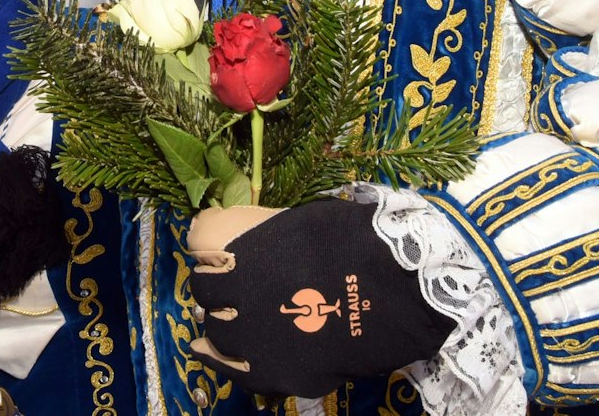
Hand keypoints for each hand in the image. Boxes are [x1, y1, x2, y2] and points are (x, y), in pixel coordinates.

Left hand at [185, 199, 453, 398]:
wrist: (395, 288)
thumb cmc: (348, 243)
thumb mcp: (293, 223)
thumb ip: (262, 238)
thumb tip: (245, 246)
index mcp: (239, 262)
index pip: (202, 272)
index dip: (212, 270)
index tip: (221, 269)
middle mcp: (238, 303)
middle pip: (208, 305)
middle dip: (218, 299)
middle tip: (234, 296)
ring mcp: (256, 342)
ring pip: (219, 338)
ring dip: (223, 328)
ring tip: (236, 322)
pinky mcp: (278, 374)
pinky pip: (238, 373)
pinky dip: (224, 362)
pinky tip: (215, 354)